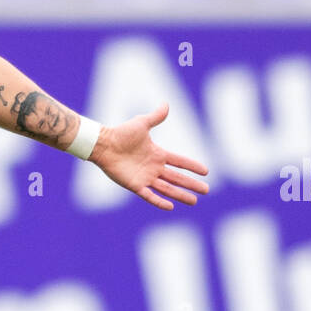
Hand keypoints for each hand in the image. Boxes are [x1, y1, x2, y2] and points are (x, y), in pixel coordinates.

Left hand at [89, 103, 208, 210]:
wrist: (104, 144)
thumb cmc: (121, 133)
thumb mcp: (142, 123)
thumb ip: (156, 117)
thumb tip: (166, 104)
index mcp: (158, 154)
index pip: (180, 162)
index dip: (192, 166)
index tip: (206, 172)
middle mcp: (154, 168)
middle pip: (177, 178)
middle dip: (191, 184)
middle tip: (206, 190)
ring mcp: (145, 177)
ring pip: (167, 188)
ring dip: (181, 195)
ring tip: (194, 201)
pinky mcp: (134, 185)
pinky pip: (149, 195)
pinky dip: (159, 201)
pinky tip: (171, 206)